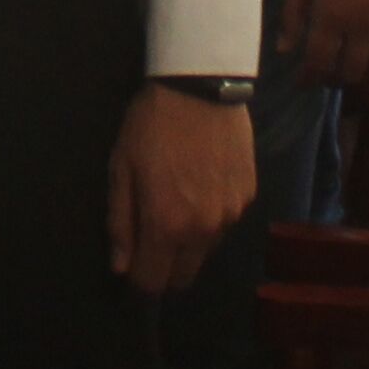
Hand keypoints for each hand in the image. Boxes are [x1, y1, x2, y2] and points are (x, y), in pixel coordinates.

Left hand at [108, 86, 259, 292]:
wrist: (200, 85)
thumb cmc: (151, 125)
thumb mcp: (121, 169)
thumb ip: (121, 223)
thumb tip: (120, 267)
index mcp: (166, 225)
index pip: (152, 282)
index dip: (139, 283)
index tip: (131, 272)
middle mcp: (203, 230)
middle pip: (184, 277)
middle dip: (164, 269)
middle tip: (151, 239)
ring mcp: (230, 214)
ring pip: (206, 251)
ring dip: (189, 243)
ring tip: (177, 204)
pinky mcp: (248, 196)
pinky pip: (225, 224)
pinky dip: (210, 218)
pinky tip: (201, 186)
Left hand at [279, 0, 368, 83]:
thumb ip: (292, 14)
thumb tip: (285, 51)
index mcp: (331, 15)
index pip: (318, 64)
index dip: (308, 78)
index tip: (301, 81)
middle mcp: (362, 25)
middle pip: (350, 72)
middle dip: (334, 77)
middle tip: (326, 70)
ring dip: (363, 70)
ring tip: (351, 62)